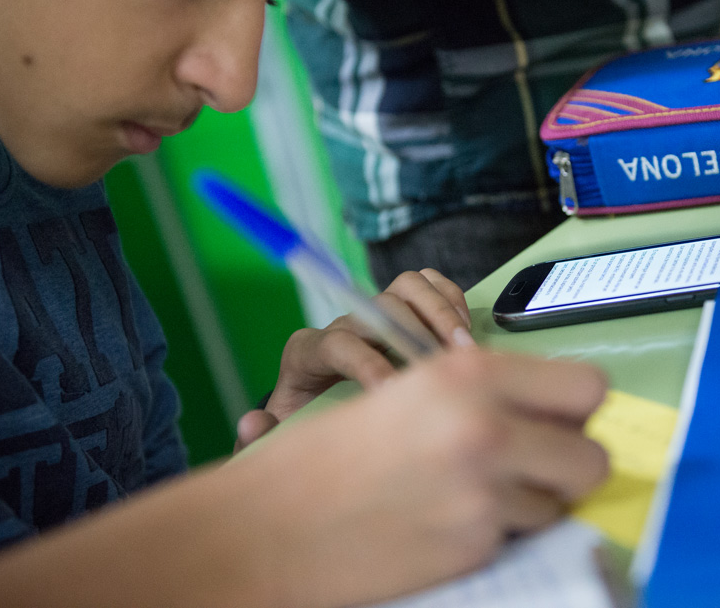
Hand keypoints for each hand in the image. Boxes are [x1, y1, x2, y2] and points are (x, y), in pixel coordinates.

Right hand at [233, 350, 609, 607]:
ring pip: (561, 504)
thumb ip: (487, 394)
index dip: (575, 410)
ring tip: (479, 496)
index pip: (587, 387)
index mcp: (468, 373)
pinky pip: (521, 538)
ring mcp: (483, 494)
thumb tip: (560, 414)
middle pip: (593, 455)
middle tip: (534, 467)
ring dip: (533, 503)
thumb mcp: (412, 393)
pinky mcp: (473, 549)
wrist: (267, 526)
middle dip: (570, 464)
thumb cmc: (331, 455)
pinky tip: (452, 523)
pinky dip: (499, 534)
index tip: (555, 422)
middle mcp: (486, 427)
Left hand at [235, 268, 473, 451]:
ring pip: (407, 286)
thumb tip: (253, 423)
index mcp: (309, 353)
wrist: (323, 410)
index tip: (396, 392)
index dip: (368, 363)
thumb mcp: (283, 436)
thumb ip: (266, 434)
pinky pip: (429, 283)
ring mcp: (376, 311)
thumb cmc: (308, 425)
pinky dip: (452, 299)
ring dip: (440, 313)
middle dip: (414, 334)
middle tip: (443, 368)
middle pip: (379, 308)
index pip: (339, 344)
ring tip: (464, 349)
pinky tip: (467, 335)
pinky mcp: (404, 307)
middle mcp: (344, 324)